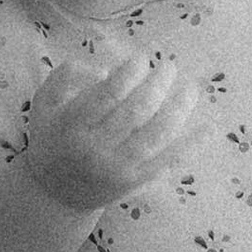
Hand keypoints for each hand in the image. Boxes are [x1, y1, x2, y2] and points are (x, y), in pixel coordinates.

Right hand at [22, 53, 206, 212]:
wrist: (55, 193)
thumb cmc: (52, 137)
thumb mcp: (43, 101)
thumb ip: (68, 75)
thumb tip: (107, 70)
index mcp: (71, 124)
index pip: (108, 94)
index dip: (130, 72)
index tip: (142, 58)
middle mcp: (95, 148)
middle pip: (137, 111)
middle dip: (159, 84)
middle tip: (169, 66)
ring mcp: (117, 167)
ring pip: (156, 135)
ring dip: (180, 108)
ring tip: (192, 88)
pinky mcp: (134, 182)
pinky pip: (167, 162)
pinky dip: (190, 145)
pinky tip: (208, 128)